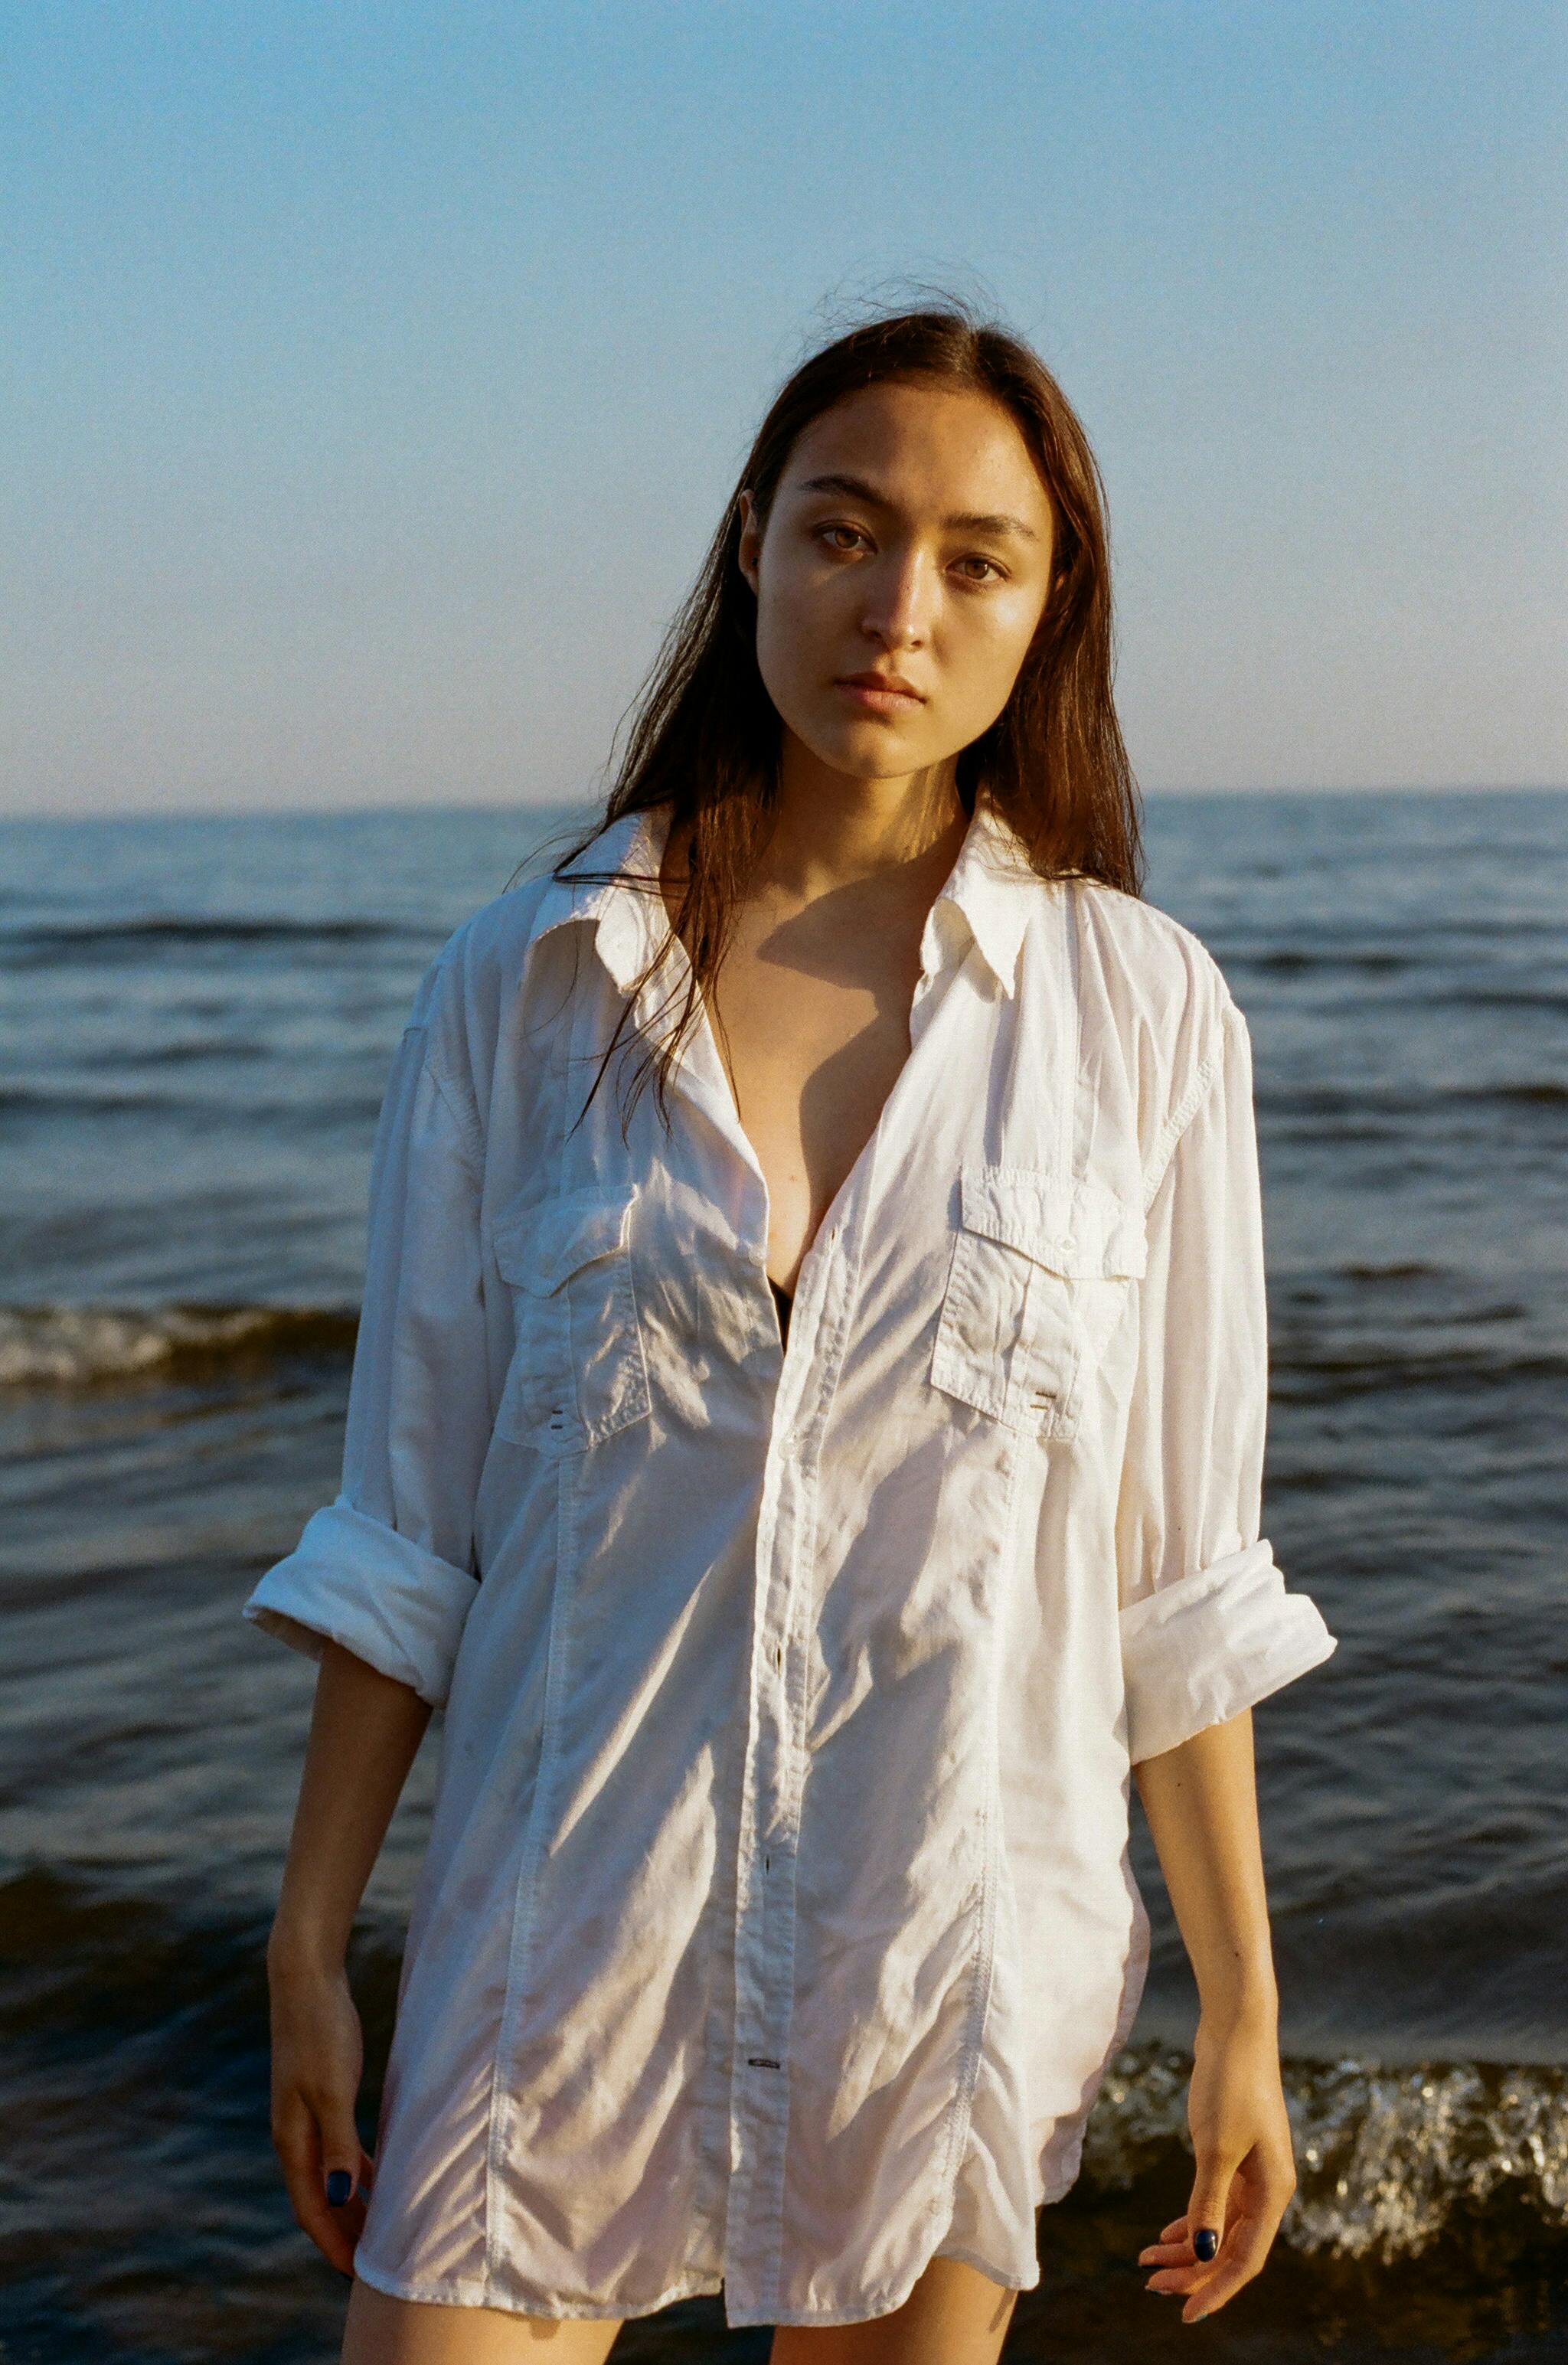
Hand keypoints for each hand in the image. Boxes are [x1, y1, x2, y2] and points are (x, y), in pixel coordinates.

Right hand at [267, 1940, 375, 2276]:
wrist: (306, 1981)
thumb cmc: (321, 2032)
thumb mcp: (332, 2089)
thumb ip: (336, 2143)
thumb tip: (340, 2197)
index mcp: (292, 2139)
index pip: (310, 2208)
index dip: (332, 2243)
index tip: (356, 2274)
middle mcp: (294, 2134)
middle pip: (317, 2199)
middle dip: (342, 2232)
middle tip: (374, 2262)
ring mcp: (306, 2115)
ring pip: (328, 2175)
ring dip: (351, 2204)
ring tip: (380, 2228)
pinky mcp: (321, 2096)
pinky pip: (337, 2148)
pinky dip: (355, 2169)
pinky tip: (378, 2176)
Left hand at [1138, 2007, 1297, 2325]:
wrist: (1235, 2029)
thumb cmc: (1231, 2085)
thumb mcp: (1215, 2148)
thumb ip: (1208, 2203)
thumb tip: (1202, 2254)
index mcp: (1273, 2192)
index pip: (1244, 2259)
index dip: (1215, 2289)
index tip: (1184, 2313)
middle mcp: (1268, 2187)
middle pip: (1231, 2246)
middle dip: (1192, 2271)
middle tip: (1150, 2284)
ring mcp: (1253, 2170)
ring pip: (1220, 2225)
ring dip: (1187, 2247)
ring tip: (1147, 2262)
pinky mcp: (1235, 2152)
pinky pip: (1216, 2201)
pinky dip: (1192, 2219)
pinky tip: (1168, 2234)